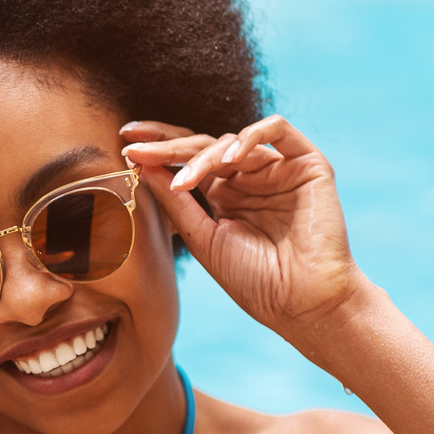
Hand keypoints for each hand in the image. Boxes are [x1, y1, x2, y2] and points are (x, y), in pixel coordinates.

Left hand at [121, 115, 367, 339]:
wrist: (303, 303)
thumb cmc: (255, 281)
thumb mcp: (203, 238)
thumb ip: (176, 201)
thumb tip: (141, 166)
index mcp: (224, 196)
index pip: (188, 162)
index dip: (159, 151)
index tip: (125, 148)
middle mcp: (250, 178)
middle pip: (204, 145)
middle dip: (168, 144)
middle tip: (135, 145)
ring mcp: (278, 169)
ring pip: (233, 140)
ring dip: (204, 155)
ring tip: (184, 180)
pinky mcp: (307, 163)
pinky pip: (277, 130)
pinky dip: (250, 137)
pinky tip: (230, 159)